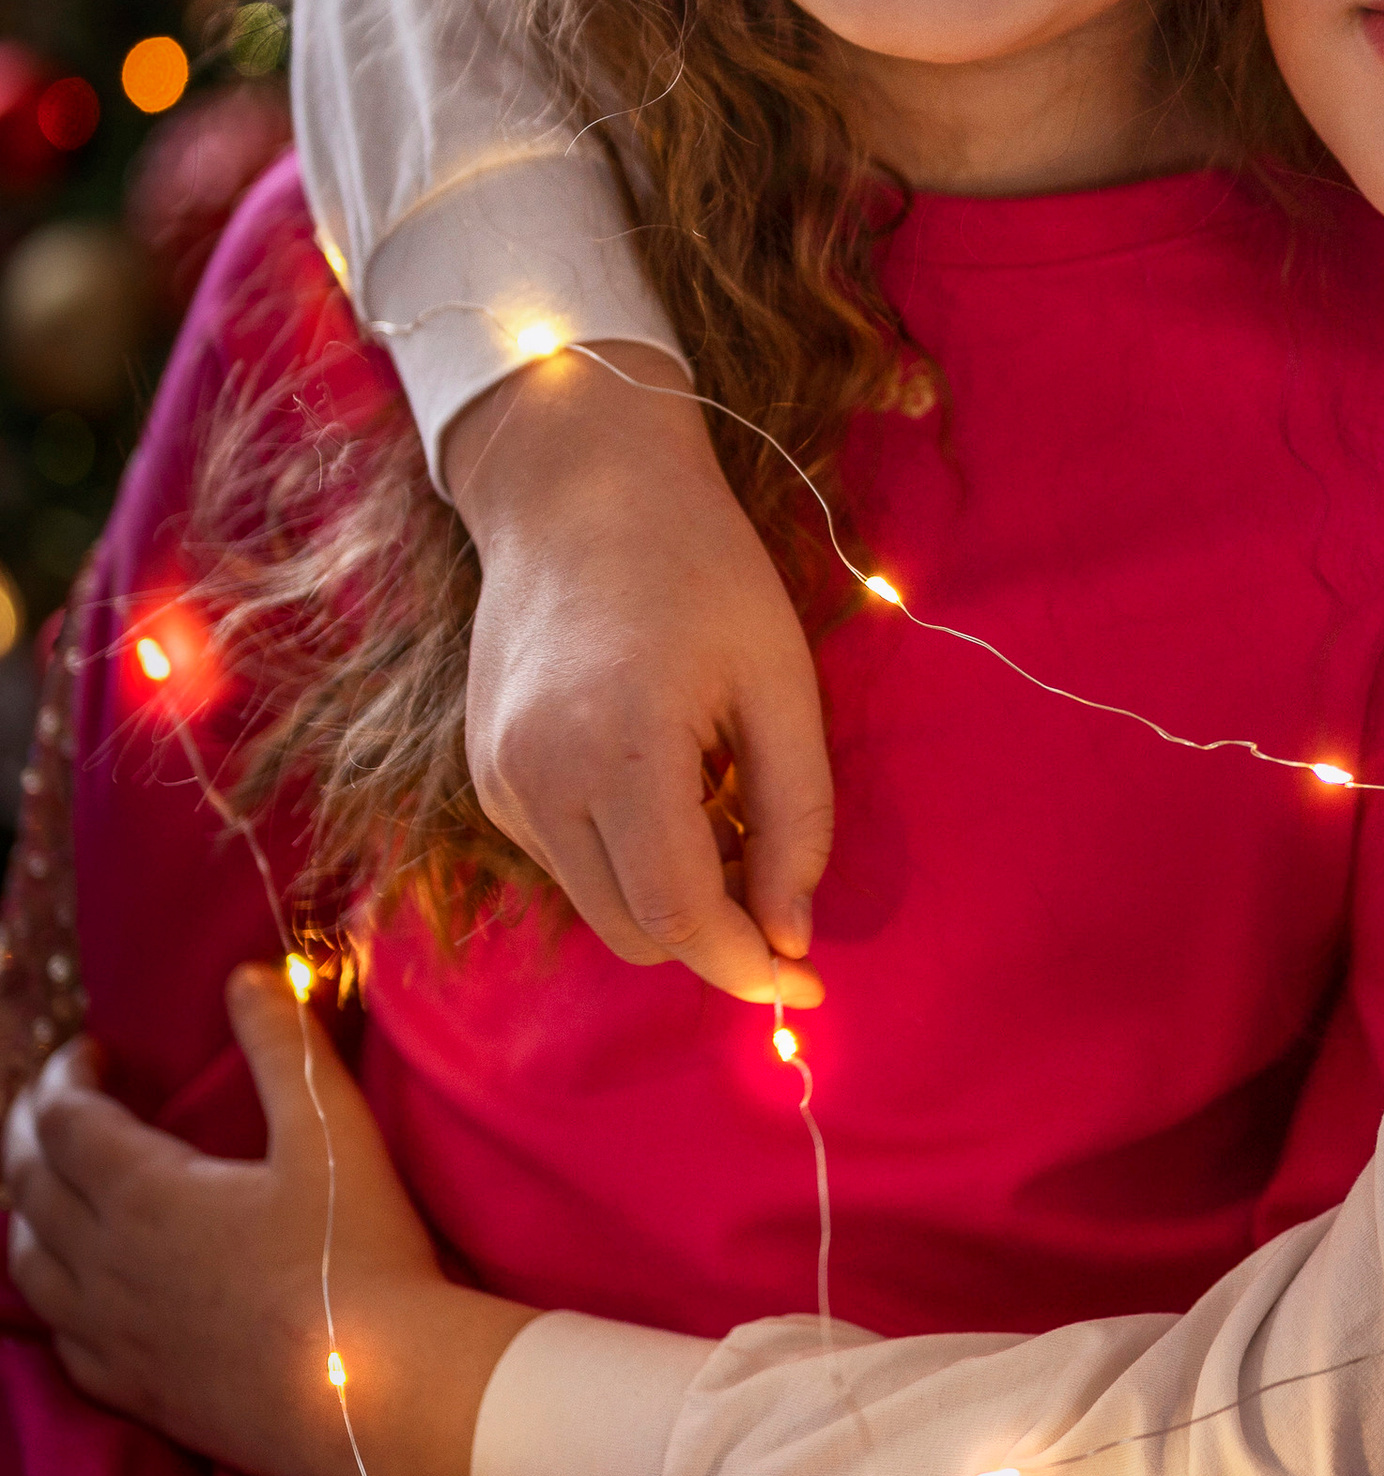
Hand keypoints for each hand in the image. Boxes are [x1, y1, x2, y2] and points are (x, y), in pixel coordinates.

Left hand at [3, 965, 529, 1475]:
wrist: (373, 1397)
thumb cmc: (359, 1258)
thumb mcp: (332, 1133)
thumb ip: (283, 1046)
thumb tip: (246, 976)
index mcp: (142, 1192)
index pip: (62, 1118)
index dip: (65, 1074)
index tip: (94, 1051)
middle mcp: (104, 1263)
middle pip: (28, 1184)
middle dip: (34, 1130)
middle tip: (64, 1100)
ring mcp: (111, 1334)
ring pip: (28, 1262)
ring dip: (29, 1209)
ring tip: (58, 1184)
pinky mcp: (134, 1390)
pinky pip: (59, 1337)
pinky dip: (54, 1293)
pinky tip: (82, 1290)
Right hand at [448, 343, 831, 1008]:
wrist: (578, 489)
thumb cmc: (701, 569)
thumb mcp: (781, 680)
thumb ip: (794, 817)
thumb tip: (791, 934)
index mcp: (619, 750)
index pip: (682, 919)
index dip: (750, 970)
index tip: (807, 987)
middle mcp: (537, 781)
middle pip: (636, 934)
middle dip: (716, 936)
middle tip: (776, 876)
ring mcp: (498, 784)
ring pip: (598, 908)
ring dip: (671, 896)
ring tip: (721, 800)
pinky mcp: (484, 778)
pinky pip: (568, 862)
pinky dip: (627, 858)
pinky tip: (665, 781)